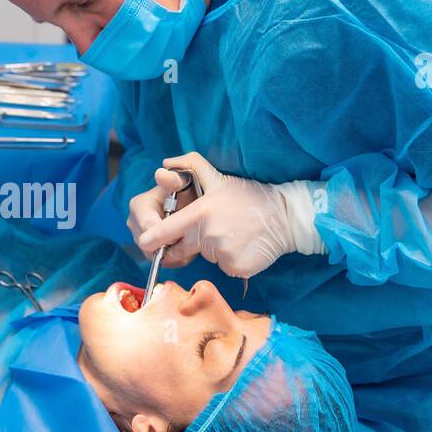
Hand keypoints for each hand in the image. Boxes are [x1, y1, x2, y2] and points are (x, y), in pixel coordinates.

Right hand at [127, 166, 199, 263]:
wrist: (188, 204)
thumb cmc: (185, 192)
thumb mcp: (183, 182)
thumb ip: (173, 179)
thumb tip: (161, 173)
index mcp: (139, 206)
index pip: (147, 227)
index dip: (164, 231)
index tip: (180, 231)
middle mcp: (134, 223)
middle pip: (149, 244)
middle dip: (169, 242)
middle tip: (188, 235)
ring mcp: (139, 238)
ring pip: (155, 254)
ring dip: (174, 250)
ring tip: (189, 238)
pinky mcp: (148, 250)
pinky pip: (160, 260)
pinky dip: (174, 256)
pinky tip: (185, 245)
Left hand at [135, 152, 298, 278]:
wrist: (286, 217)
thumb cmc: (250, 196)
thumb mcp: (219, 178)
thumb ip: (190, 167)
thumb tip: (165, 163)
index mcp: (200, 213)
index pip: (163, 232)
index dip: (151, 240)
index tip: (145, 243)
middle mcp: (208, 235)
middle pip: (182, 249)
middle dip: (189, 244)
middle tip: (212, 229)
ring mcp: (222, 254)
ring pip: (206, 258)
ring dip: (213, 250)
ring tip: (233, 234)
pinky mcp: (237, 268)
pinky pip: (223, 268)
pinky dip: (229, 260)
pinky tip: (243, 246)